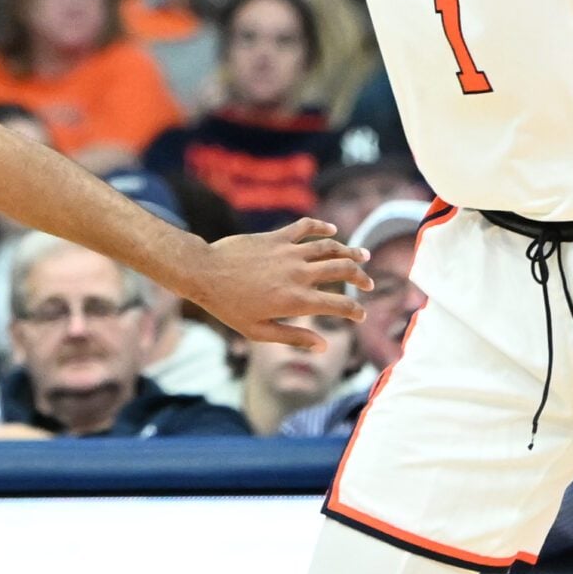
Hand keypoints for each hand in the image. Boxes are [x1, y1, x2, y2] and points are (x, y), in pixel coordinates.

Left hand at [188, 220, 369, 349]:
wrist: (204, 273)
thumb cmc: (228, 307)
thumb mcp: (259, 331)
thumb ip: (293, 338)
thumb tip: (324, 346)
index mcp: (296, 301)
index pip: (339, 305)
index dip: (356, 311)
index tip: (360, 315)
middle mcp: (298, 275)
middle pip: (343, 271)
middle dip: (361, 278)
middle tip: (368, 284)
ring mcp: (289, 252)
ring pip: (331, 247)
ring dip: (351, 251)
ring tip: (362, 256)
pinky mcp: (277, 237)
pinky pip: (306, 227)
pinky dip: (323, 227)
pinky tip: (332, 231)